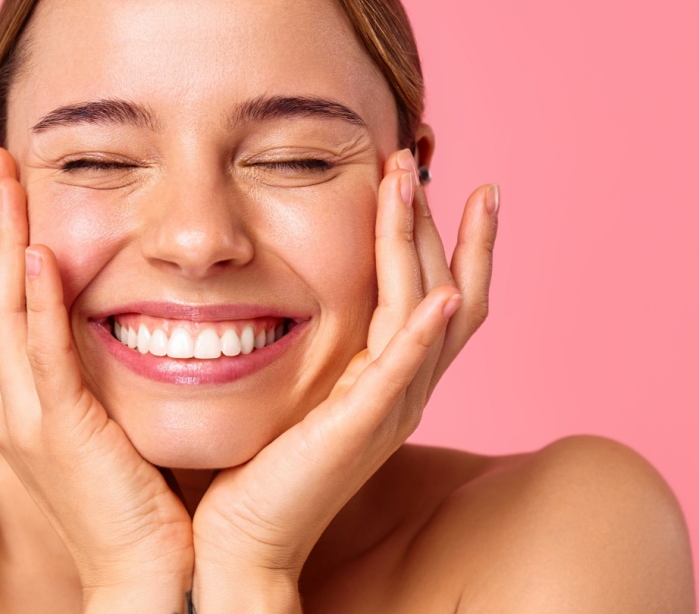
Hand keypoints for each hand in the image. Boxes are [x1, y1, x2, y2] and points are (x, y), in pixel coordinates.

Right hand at [0, 146, 193, 609]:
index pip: (2, 296)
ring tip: (1, 178)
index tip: (7, 177)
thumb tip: (131, 310)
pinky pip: (41, 357)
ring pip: (0, 311)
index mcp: (24, 393)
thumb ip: (107, 364)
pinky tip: (39, 255)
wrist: (150, 574)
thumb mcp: (116, 413)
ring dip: (1, 240)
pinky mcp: (59, 434)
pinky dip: (37, 304)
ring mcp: (27, 417)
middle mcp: (11, 398)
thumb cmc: (145, 496)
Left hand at [189, 149, 499, 606]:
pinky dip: (425, 333)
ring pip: (427, 312)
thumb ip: (310, 340)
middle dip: (438, 220)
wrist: (241, 540)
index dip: (456, 240)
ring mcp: (387, 409)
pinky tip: (438, 292)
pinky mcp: (359, 430)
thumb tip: (285, 283)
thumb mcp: (296, 385)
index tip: (449, 180)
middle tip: (417, 157)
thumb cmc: (256, 465)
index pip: (442, 295)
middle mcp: (402, 390)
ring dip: (421, 243)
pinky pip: (402, 372)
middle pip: (449, 291)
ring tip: (407, 181)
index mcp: (388, 378)